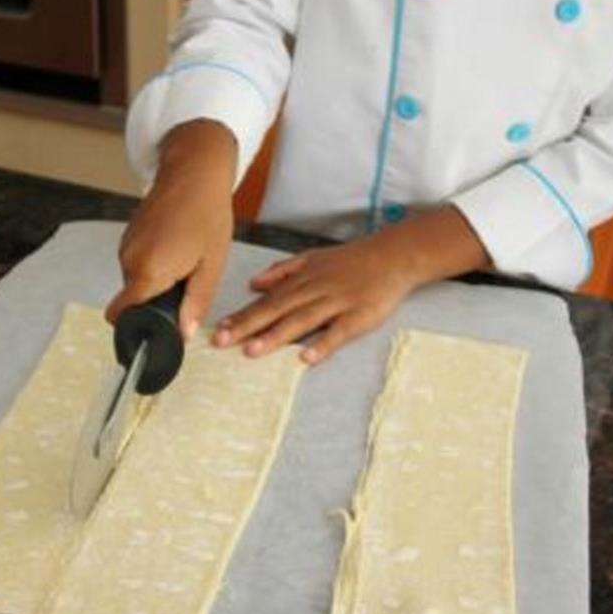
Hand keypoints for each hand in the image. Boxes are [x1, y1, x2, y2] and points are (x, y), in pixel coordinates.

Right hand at [106, 119, 237, 337]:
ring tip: (185, 257)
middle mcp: (129, 259)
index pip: (122, 314)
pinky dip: (154, 262)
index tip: (157, 327)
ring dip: (157, 279)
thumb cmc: (206, 213)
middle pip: (134, 299)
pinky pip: (138, 262)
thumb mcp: (211, 265)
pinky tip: (176, 245)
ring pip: (137, 280)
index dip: (138, 326)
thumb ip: (195, 302)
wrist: (194, 171)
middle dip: (157, 299)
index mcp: (149, 271)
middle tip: (187, 280)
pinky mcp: (129, 235)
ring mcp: (126, 245)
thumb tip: (184, 332)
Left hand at [212, 206, 488, 363]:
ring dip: (277, 335)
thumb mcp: (313, 257)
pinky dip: (324, 344)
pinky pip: (339, 332)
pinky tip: (307, 358)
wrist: (393, 255)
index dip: (242, 314)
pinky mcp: (360, 316)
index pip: (267, 299)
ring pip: (302, 320)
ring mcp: (337, 303)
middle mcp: (315, 290)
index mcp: (302, 279)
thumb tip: (254, 283)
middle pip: (277, 310)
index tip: (218, 328)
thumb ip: (283, 271)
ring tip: (252, 351)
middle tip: (222, 342)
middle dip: (248, 326)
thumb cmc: (351, 260)